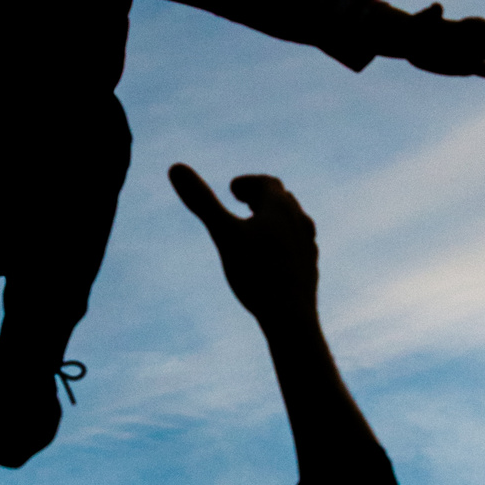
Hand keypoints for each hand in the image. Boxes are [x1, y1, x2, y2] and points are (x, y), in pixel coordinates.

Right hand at [169, 165, 320, 328]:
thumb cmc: (256, 273)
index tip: (231, 189)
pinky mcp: (310, 268)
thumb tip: (174, 167)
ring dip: (272, 219)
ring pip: (292, 223)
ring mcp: (308, 245)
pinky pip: (296, 246)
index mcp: (281, 207)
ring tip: (254, 228)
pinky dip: (280, 242)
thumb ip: (201, 201)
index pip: (267, 183)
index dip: (248, 183)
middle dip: (260, 197)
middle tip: (240, 201)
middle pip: (282, 200)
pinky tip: (268, 260)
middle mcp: (300, 221)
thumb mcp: (223, 234)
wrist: (291, 317)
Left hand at [401, 3, 484, 87]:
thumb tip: (438, 6)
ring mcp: (472, 53)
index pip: (477, 26)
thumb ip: (431, 14)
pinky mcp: (469, 66)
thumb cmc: (418, 26)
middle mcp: (470, 39)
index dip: (482, 26)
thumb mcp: (422, 19)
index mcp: (460, 26)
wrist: (413, 40)